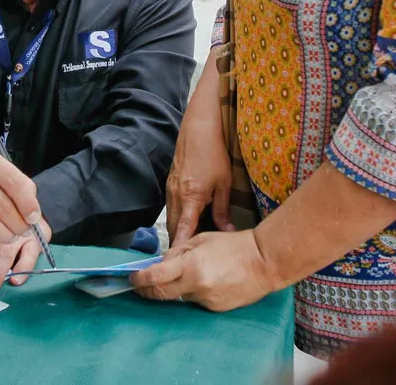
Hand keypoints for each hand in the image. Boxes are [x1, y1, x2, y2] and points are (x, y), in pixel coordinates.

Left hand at [131, 230, 278, 312]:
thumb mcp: (201, 240)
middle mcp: (196, 286)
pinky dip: (196, 292)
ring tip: (193, 272)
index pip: (155, 277)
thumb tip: (162, 264)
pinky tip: (210, 280)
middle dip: (147, 291)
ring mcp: (206, 300)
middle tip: (141, 285)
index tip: (132, 278)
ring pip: (181, 297)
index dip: (139, 280)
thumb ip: (178, 253)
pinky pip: (197, 301)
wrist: (264, 262)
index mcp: (191, 265)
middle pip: (161, 295)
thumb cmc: (234, 245)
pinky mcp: (215, 309)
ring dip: (178, 287)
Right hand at [166, 97, 234, 247]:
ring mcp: (170, 190)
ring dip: (178, 231)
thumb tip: (226, 233)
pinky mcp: (170, 185)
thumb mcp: (223, 184)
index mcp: (191, 198)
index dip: (180, 249)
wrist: (198, 130)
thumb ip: (222, 211)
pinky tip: (190, 222)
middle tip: (189, 259)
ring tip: (191, 245)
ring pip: (171, 219)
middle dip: (179, 244)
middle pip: (173, 228)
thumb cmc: (213, 155)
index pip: (183, 230)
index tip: (179, 265)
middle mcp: (176, 196)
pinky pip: (171, 208)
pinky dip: (178, 218)